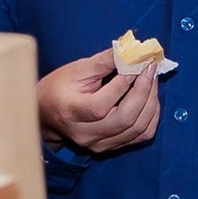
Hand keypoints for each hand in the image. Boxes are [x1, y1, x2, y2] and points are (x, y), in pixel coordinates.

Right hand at [34, 48, 160, 154]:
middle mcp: (86, 133)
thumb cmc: (59, 87)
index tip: (138, 63)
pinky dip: (151, 116)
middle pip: (126, 118)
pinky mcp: (109, 147)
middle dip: (144, 91)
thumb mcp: (76, 69)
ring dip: (151, 103)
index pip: (102, 104)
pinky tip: (149, 99)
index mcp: (72, 112)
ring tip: (151, 81)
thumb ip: (104, 61)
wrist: (46, 113)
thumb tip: (131, 51)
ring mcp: (99, 144)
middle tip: (150, 70)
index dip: (124, 82)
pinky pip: (140, 136)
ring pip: (139, 129)